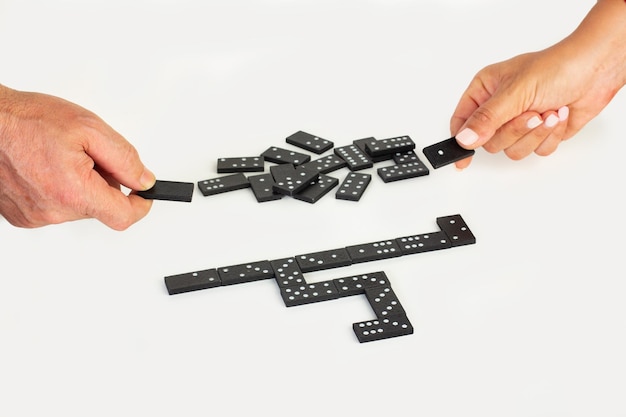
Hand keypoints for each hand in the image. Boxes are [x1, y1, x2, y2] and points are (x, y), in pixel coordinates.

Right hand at [0, 85, 155, 229]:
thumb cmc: (27, 121)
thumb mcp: (90, 129)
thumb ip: (124, 159)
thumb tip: (144, 180)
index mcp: (73, 192)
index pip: (123, 217)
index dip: (139, 205)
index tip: (143, 195)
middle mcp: (53, 211)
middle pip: (100, 207)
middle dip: (103, 183)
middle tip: (87, 155)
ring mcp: (35, 216)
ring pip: (78, 207)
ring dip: (80, 186)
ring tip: (61, 157)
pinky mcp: (22, 216)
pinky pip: (55, 207)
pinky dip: (59, 190)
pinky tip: (46, 168)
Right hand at [450, 0, 625, 168]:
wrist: (596, 70)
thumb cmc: (557, 67)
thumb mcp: (514, 92)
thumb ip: (487, 119)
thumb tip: (465, 139)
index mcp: (485, 90)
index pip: (461, 121)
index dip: (461, 140)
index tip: (462, 161)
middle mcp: (500, 108)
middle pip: (489, 141)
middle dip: (514, 130)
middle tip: (530, 115)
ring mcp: (520, 122)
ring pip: (512, 149)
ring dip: (534, 134)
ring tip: (547, 113)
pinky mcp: (539, 133)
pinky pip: (534, 151)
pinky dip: (549, 137)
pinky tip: (557, 116)